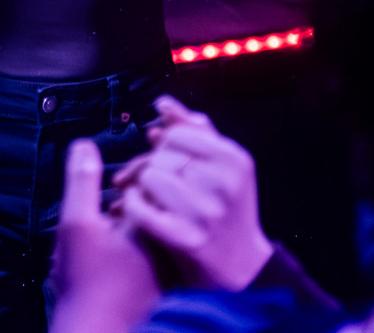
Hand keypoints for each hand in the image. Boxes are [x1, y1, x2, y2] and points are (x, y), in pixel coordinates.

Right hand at [50, 138, 163, 332]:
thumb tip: (84, 146)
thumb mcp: (76, 225)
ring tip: (117, 214)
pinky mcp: (161, 276)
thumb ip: (81, 182)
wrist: (94, 329)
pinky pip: (161, 239)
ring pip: (164, 217)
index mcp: (154, 224)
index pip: (163, 178)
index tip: (123, 175)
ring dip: (147, 208)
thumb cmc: (84, 283)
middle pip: (169, 196)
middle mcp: (168, 240)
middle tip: (121, 190)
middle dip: (148, 185)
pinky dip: (147, 229)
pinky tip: (120, 236)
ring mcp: (167, 259)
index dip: (144, 167)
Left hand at [112, 97, 272, 289]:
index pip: (178, 133)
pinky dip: (132, 205)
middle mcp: (223, 183)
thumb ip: (196, 132)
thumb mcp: (224, 168)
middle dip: (149, 165)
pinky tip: (137, 207)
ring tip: (147, 195)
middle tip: (147, 179)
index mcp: (234, 159)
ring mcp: (206, 212)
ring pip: (150, 178)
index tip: (164, 157)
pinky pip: (141, 208)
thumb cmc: (228, 211)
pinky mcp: (186, 239)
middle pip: (162, 155)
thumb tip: (163, 105)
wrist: (241, 268)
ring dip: (141, 187)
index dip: (164, 145)